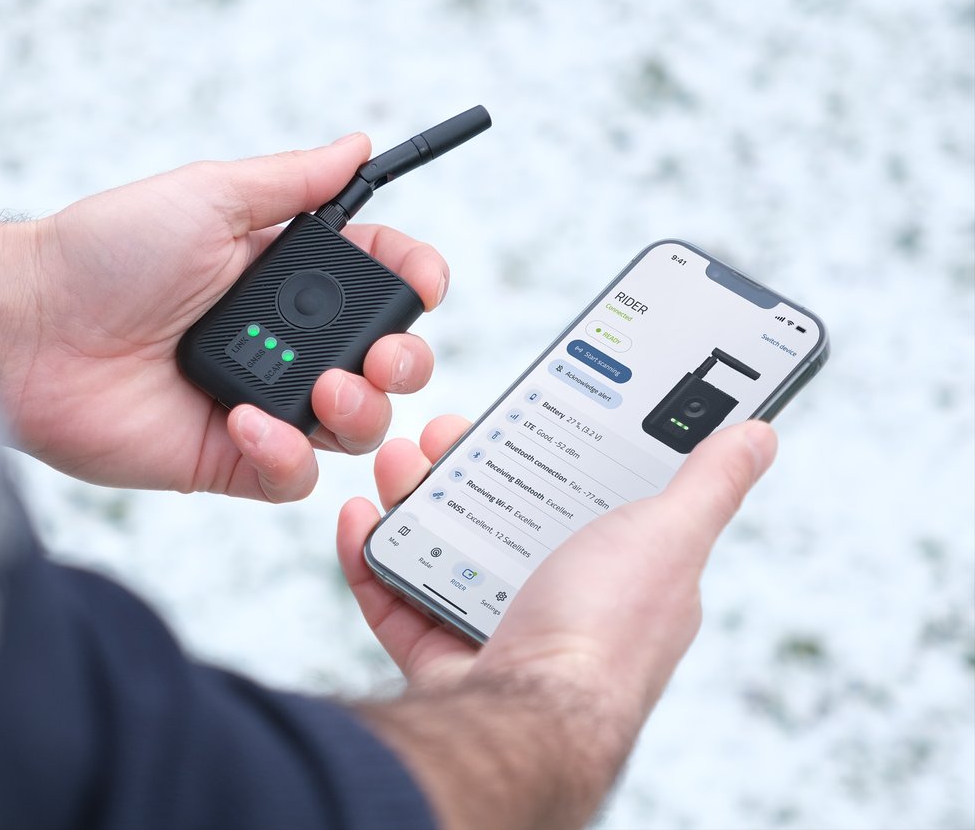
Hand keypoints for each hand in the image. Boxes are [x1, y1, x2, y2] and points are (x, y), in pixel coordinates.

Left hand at [0, 134, 446, 500]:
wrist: (29, 329)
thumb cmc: (105, 252)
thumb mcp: (209, 197)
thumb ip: (293, 181)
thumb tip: (357, 145)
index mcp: (284, 278)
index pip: (378, 283)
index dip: (414, 284)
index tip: (424, 284)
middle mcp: (283, 342)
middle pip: (384, 364)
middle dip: (407, 360)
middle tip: (384, 355)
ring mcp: (261, 403)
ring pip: (354, 426)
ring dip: (360, 409)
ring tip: (324, 389)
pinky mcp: (229, 460)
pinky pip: (293, 478)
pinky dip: (286, 455)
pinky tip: (246, 423)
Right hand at [340, 418, 776, 828]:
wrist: (529, 718)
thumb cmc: (606, 633)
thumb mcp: (669, 534)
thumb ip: (709, 482)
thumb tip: (760, 434)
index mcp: (616, 572)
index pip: (580, 494)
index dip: (546, 447)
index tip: (514, 406)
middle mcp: (558, 602)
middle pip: (503, 518)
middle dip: (463, 466)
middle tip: (440, 432)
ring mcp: (496, 631)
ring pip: (444, 552)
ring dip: (413, 500)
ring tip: (397, 462)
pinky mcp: (442, 658)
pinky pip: (398, 599)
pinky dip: (373, 557)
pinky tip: (363, 520)